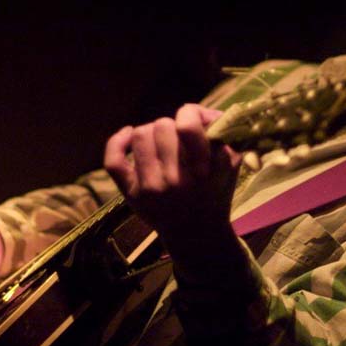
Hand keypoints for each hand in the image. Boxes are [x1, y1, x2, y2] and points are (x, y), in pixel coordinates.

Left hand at [103, 104, 239, 247]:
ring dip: (152, 133)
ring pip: (140, 135)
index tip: (196, 131)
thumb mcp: (231, 162)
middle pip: (162, 125)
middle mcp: (174, 180)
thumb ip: (222, 133)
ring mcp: (149, 187)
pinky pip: (113, 160)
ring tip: (161, 143)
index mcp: (202, 170)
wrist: (197, 232)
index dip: (192, 118)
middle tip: (179, 140)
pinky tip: (129, 134)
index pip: (187, 123)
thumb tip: (202, 114)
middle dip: (172, 128)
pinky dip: (118, 141)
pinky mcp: (131, 194)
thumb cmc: (215, 191)